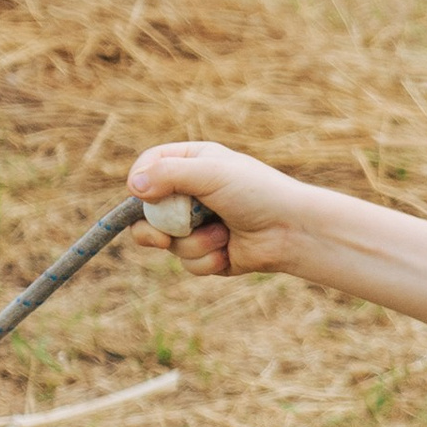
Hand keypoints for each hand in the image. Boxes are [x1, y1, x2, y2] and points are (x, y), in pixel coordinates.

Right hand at [126, 144, 305, 279]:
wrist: (293, 231)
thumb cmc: (257, 193)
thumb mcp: (212, 173)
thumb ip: (169, 175)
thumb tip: (133, 187)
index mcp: (191, 164)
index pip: (147, 169)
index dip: (139, 183)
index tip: (141, 196)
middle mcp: (190, 193)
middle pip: (145, 212)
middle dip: (153, 227)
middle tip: (164, 235)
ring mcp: (197, 225)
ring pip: (166, 242)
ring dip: (193, 243)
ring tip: (222, 233)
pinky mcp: (207, 253)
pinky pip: (187, 262)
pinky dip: (206, 259)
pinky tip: (228, 250)